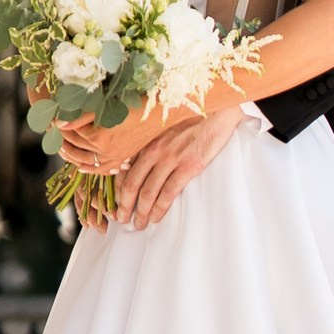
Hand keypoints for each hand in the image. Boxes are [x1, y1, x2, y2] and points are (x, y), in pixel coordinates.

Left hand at [104, 102, 246, 233]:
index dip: (116, 189)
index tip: (115, 201)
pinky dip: (159, 208)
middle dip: (124, 205)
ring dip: (141, 212)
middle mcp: (154, 149)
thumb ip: (149, 143)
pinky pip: (168, 192)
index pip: (123, 169)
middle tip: (121, 219)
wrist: (217, 110)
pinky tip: (156, 217)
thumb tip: (133, 163)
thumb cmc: (192, 117)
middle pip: (131, 183)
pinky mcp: (188, 166)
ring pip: (148, 191)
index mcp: (147, 139)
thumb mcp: (164, 126)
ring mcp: (170, 158)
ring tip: (139, 224)